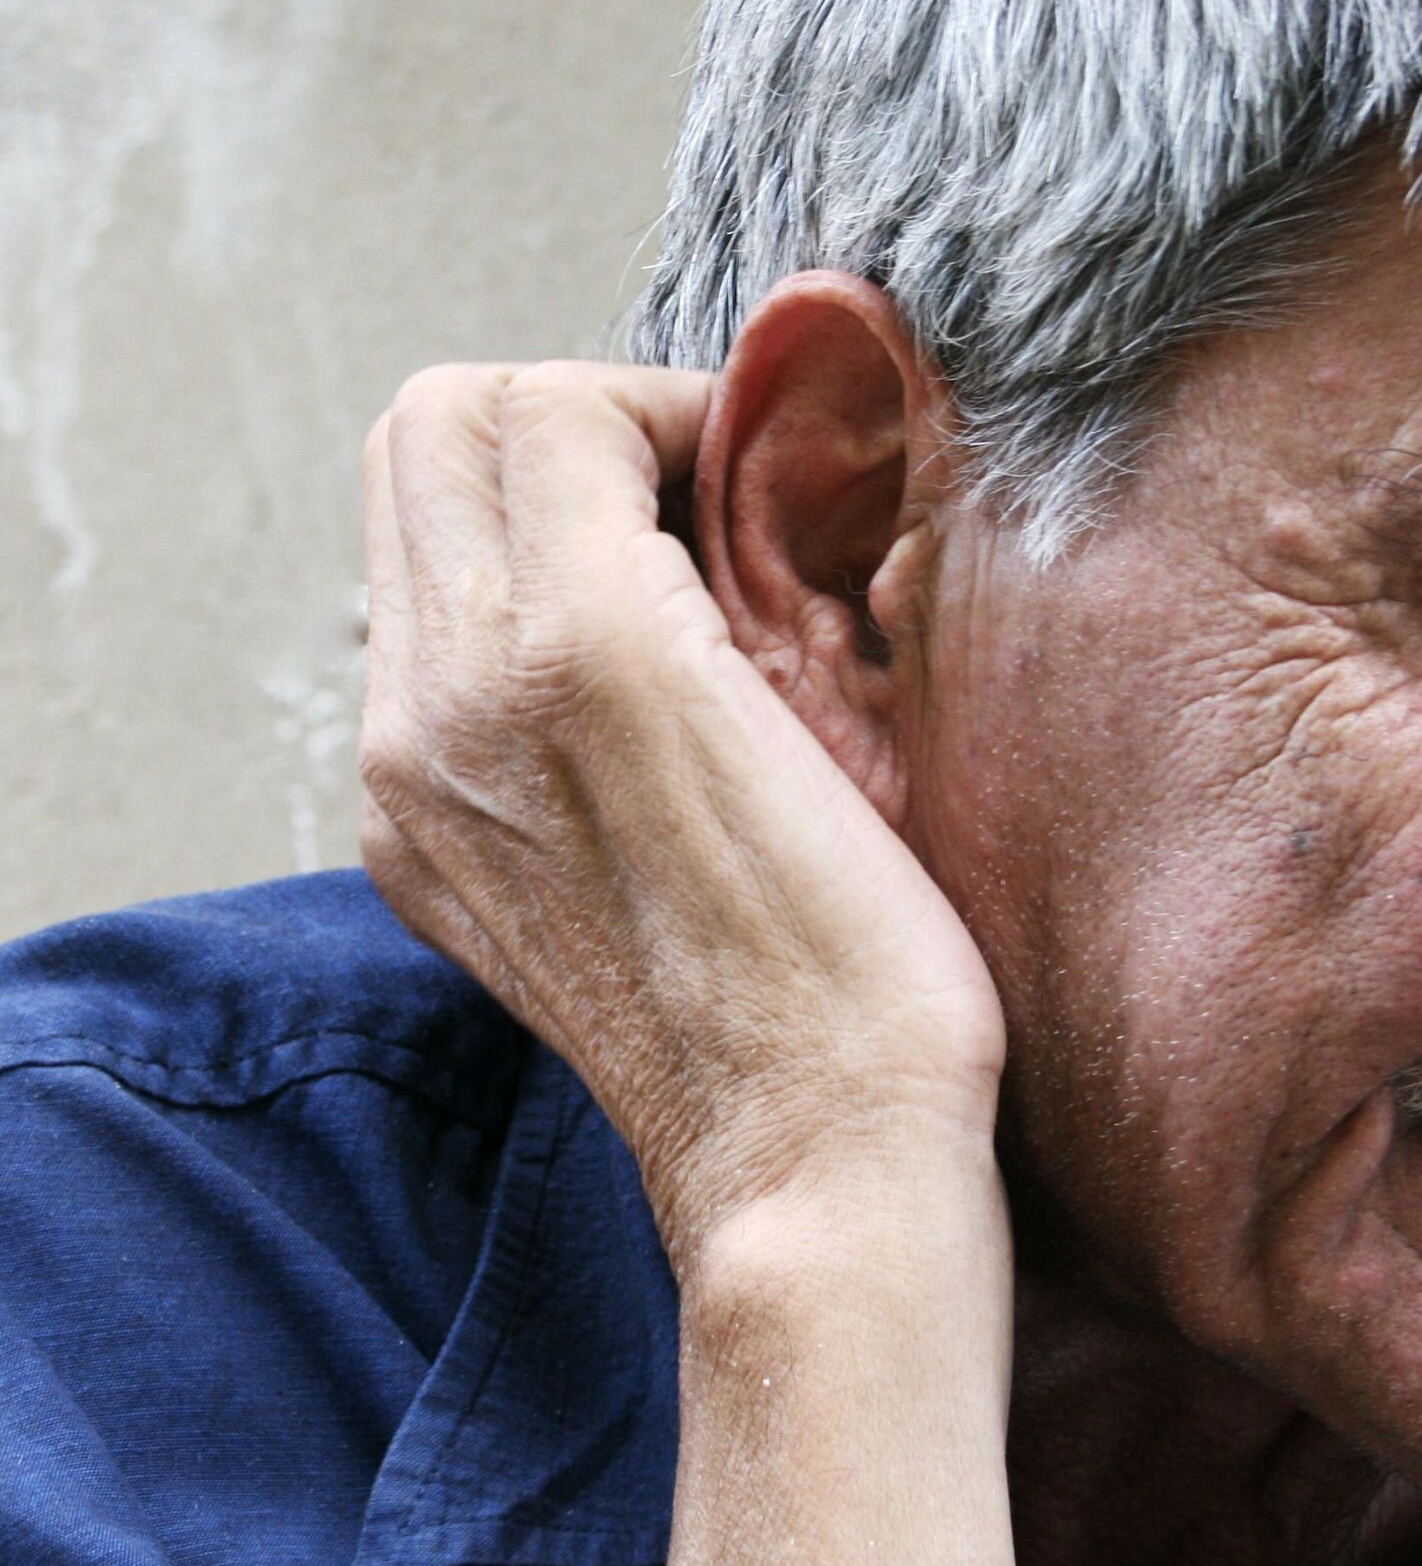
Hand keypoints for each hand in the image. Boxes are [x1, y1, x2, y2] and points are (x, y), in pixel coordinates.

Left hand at [359, 360, 1008, 1272]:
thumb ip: (740, 555)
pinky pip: (409, 645)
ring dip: (519, 505)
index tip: (748, 467)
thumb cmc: (872, 964)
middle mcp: (450, 707)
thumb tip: (713, 466)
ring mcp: (412, 783)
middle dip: (563, 419)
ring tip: (642, 573)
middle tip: (677, 488)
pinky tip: (603, 680)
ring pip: (405, 524)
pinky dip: (494, 609)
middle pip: (431, 429)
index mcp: (580, 653)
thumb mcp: (836, 709)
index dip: (669, 402)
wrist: (805, 1164)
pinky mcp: (412, 847)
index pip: (550, 401)